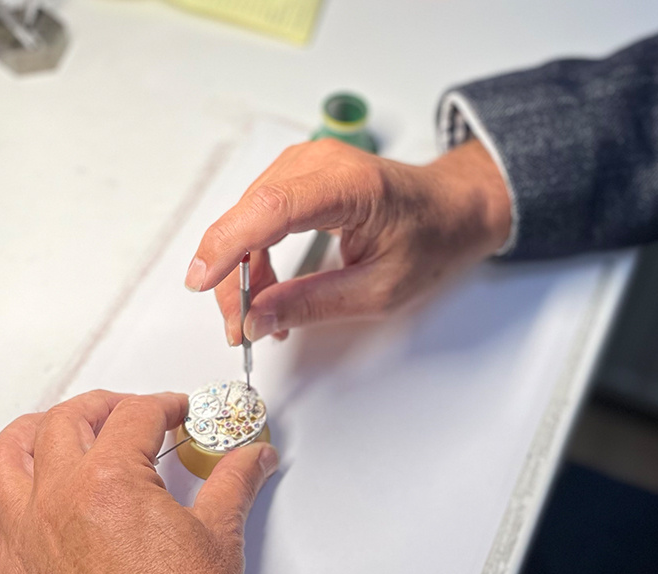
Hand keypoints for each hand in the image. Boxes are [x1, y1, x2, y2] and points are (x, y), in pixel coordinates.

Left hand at [0, 390, 278, 573]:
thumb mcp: (221, 537)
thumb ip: (233, 482)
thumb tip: (252, 456)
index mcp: (110, 483)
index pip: (135, 417)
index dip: (166, 406)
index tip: (181, 413)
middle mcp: (57, 501)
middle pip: (68, 422)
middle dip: (105, 406)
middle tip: (134, 413)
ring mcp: (26, 537)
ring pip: (6, 457)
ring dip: (32, 430)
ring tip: (59, 426)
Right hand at [184, 138, 512, 344]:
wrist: (455, 207)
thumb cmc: (432, 241)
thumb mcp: (380, 291)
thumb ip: (314, 304)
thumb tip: (256, 319)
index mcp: (352, 187)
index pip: (272, 209)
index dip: (229, 245)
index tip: (201, 282)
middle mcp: (322, 162)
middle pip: (250, 215)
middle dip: (233, 276)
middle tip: (238, 328)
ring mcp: (308, 163)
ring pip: (248, 216)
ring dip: (243, 269)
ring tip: (258, 317)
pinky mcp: (301, 173)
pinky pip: (260, 213)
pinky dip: (256, 252)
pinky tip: (267, 288)